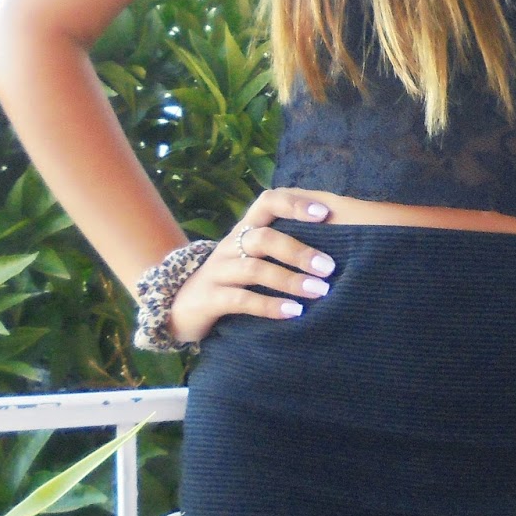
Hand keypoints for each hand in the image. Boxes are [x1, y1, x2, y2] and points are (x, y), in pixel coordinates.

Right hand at [166, 187, 340, 345]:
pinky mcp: (210, 299)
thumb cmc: (231, 280)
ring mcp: (217, 272)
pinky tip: (294, 312)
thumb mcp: (251, 257)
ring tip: (318, 291)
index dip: (294, 204)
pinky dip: (269, 306)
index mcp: (244, 230)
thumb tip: (335, 246)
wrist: (180, 306)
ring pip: (254, 269)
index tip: (324, 213)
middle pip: (264, 237)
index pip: (267, 202)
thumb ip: (280, 247)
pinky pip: (241, 300)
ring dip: (289, 280)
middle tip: (329, 268)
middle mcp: (230, 246)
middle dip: (299, 251)